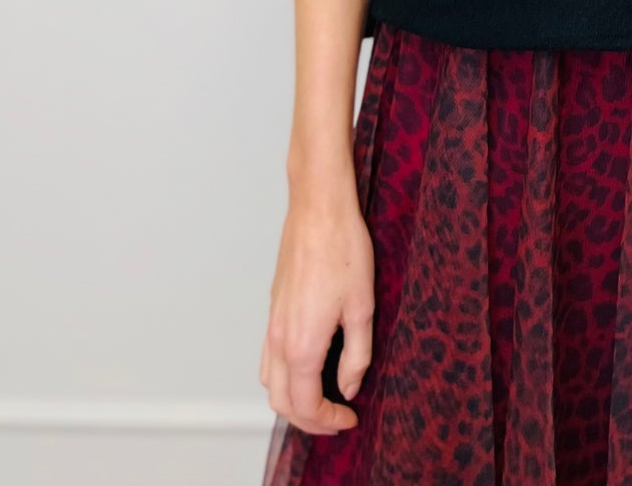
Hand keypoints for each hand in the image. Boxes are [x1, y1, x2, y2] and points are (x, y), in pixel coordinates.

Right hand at [260, 187, 374, 433]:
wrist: (318, 210)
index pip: (305, 405)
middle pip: (281, 402)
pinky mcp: (273, 308)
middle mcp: (279, 339)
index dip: (328, 421)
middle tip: (336, 418)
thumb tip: (348, 387)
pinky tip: (308, 366)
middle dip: (307, 420)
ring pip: (269, 381)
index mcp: (302, 345)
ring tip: (323, 398)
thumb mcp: (362, 307)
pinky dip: (284, 376)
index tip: (350, 419)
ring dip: (291, 400)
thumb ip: (356, 355)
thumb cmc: (343, 251)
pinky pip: (269, 357)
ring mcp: (272, 323)